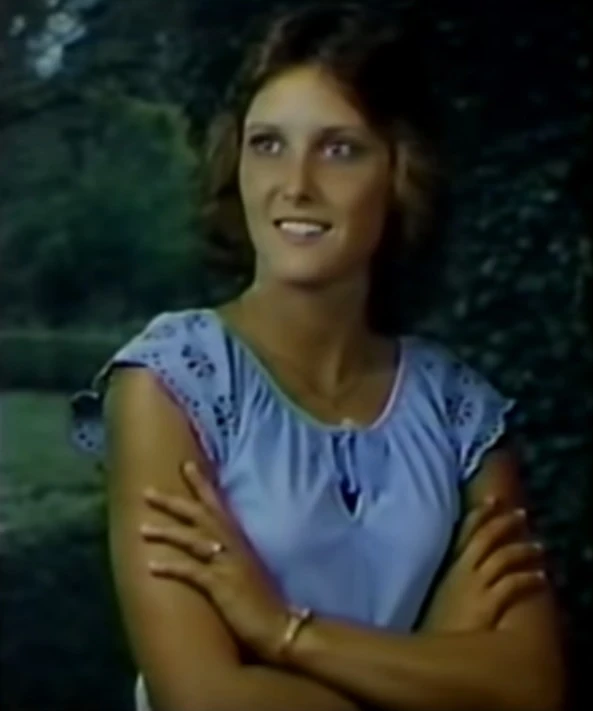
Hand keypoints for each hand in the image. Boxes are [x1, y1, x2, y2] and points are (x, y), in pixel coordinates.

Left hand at [140, 460, 288, 661]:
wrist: (281, 626)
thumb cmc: (263, 601)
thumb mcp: (247, 568)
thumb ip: (231, 554)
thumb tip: (213, 547)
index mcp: (239, 541)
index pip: (218, 505)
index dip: (202, 484)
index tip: (187, 465)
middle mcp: (233, 546)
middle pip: (200, 515)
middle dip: (173, 502)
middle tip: (147, 491)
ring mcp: (227, 564)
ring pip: (192, 539)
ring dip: (166, 532)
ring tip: (141, 528)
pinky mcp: (221, 586)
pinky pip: (192, 572)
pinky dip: (171, 567)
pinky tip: (150, 566)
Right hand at [418, 498, 546, 632]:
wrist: (432, 650)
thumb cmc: (435, 627)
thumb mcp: (438, 596)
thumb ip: (450, 582)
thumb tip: (460, 572)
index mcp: (448, 566)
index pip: (463, 531)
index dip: (479, 513)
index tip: (493, 499)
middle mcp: (461, 571)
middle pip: (485, 537)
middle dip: (504, 522)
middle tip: (521, 513)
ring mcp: (475, 586)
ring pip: (502, 557)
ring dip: (522, 549)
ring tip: (538, 546)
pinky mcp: (487, 604)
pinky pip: (512, 585)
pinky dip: (528, 578)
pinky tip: (541, 577)